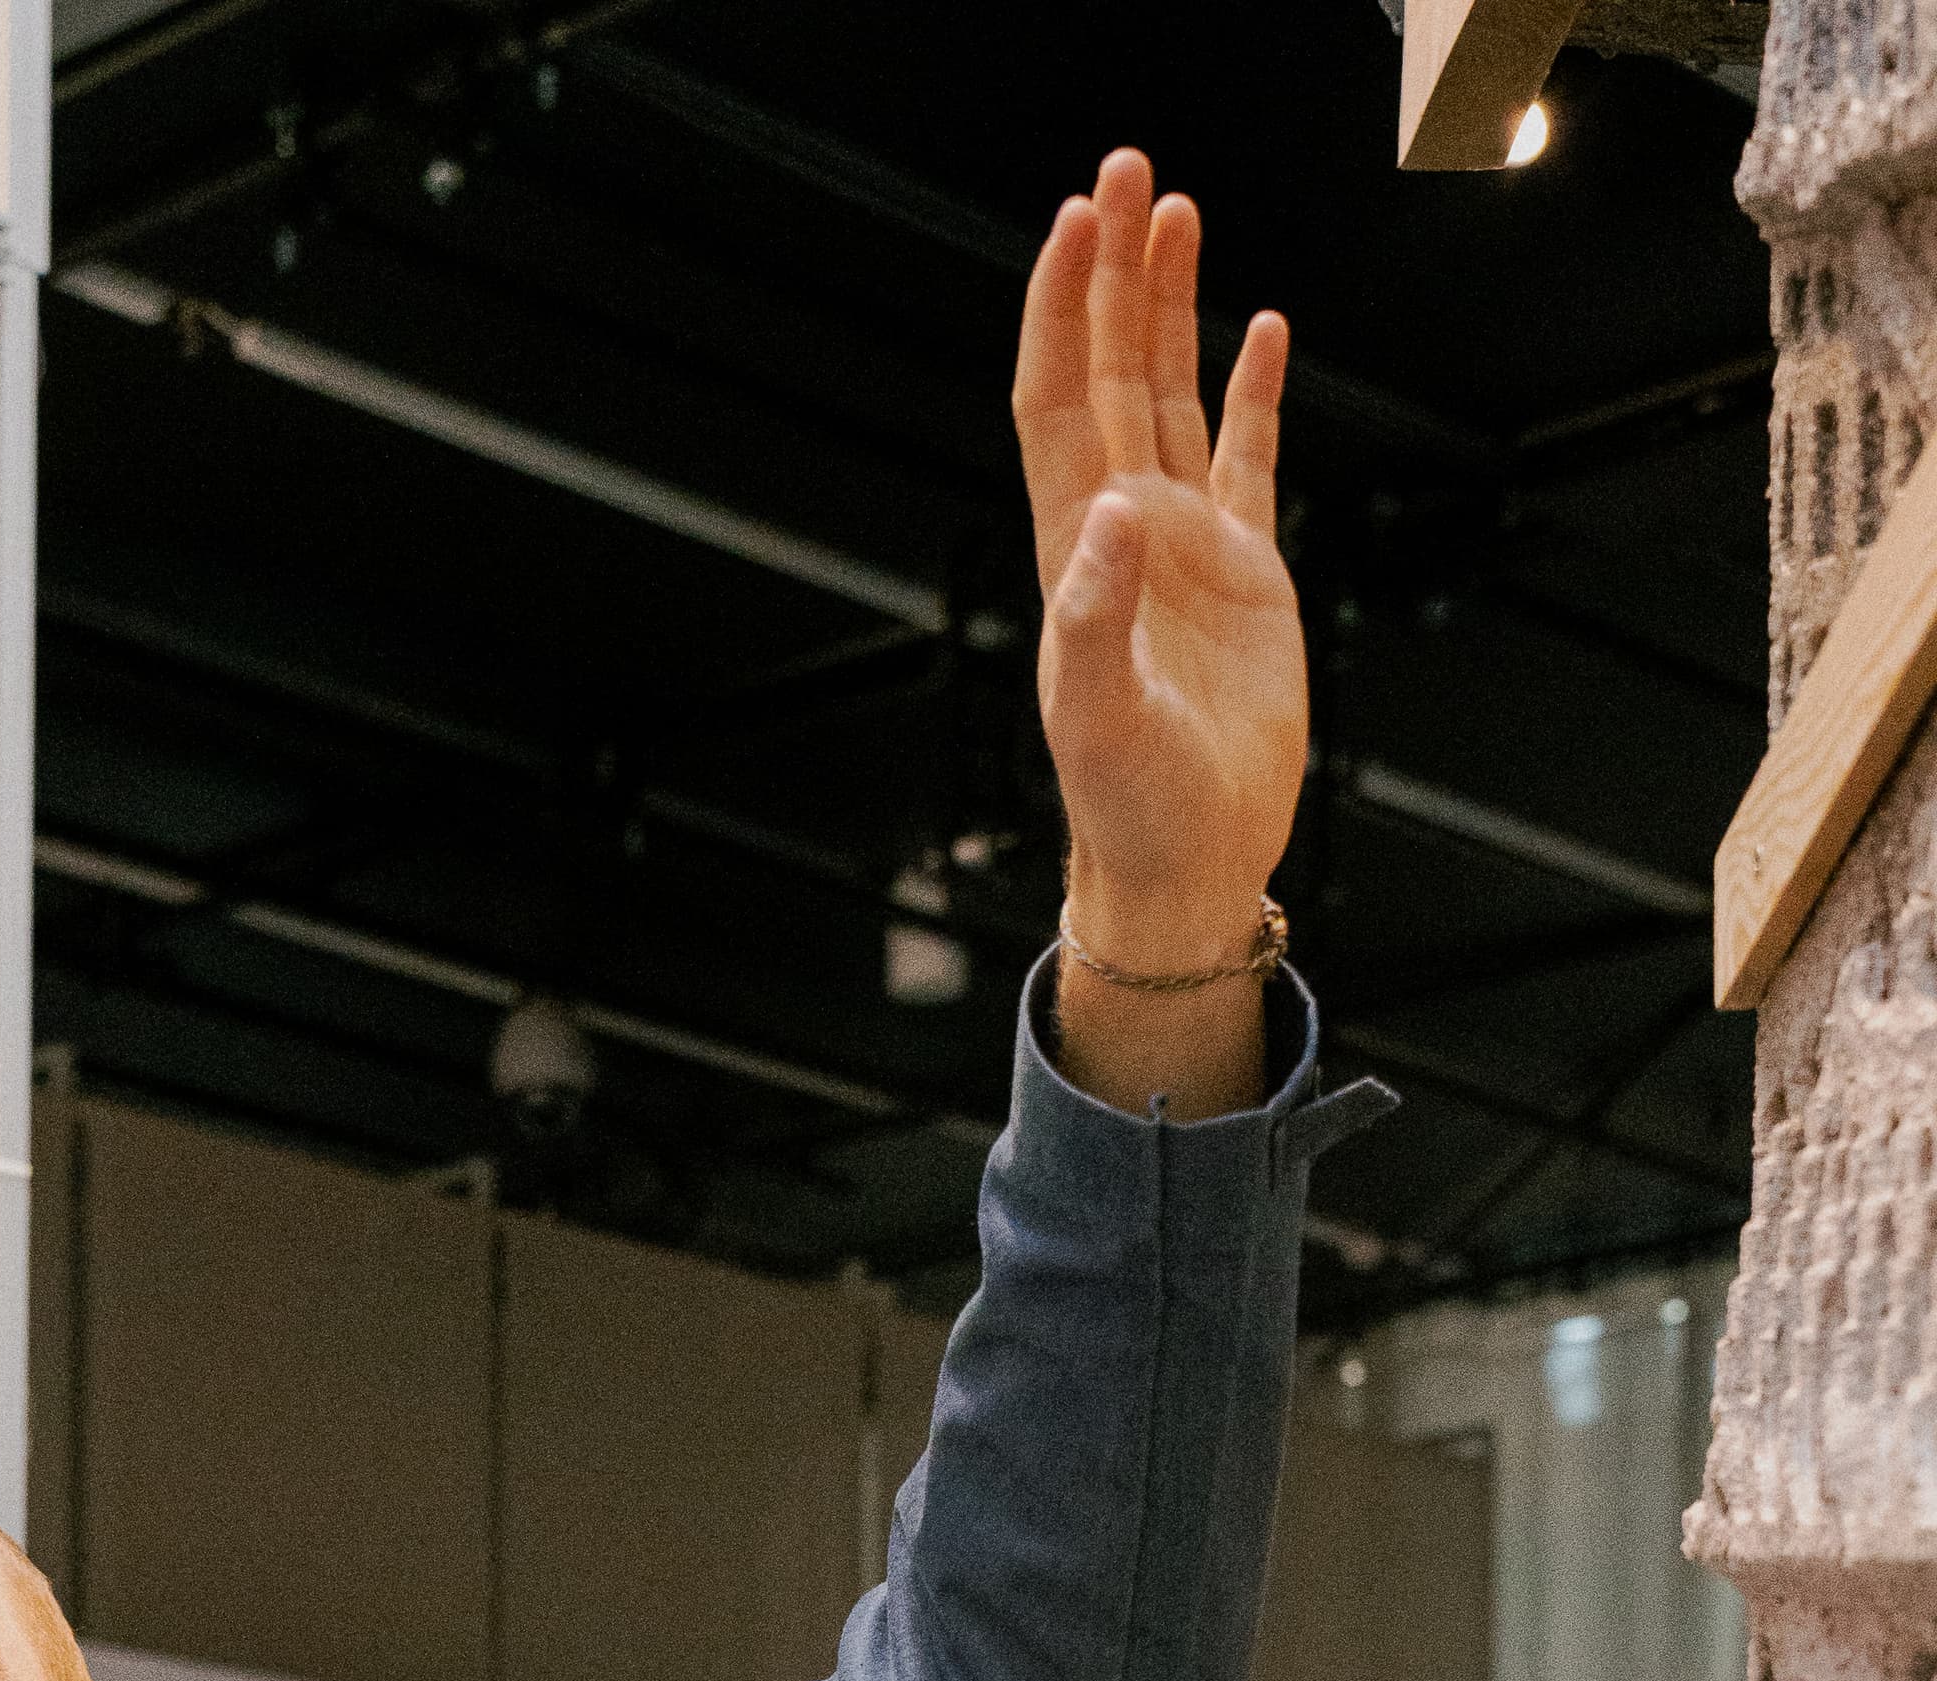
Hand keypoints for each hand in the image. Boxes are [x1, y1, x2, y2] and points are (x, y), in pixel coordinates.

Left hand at [1012, 148, 1307, 1120]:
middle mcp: (1126, 533)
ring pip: (1174, 396)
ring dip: (1173, 307)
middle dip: (1114, 271)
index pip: (1062, 400)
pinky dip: (1251, 392)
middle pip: (1114, 370)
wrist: (1186, 867)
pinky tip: (1260, 329)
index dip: (1064, 310)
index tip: (1075, 222)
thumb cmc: (1132, 809)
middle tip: (1126, 170)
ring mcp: (1186, 547)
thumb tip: (1110, 511)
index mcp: (1080, 552)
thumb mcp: (1102, 718)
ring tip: (1177, 212)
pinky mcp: (1247, 575)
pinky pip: (1246, 459)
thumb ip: (1096, 617)